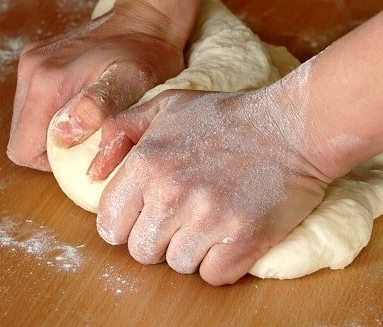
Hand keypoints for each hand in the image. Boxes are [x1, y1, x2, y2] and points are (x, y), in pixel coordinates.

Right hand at [7, 5, 184, 170]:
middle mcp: (31, 70)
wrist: (146, 20)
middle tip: (87, 138)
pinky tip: (82, 103)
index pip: (22, 148)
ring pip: (27, 119)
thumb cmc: (145, 57)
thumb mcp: (130, 82)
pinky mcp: (38, 57)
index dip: (48, 161)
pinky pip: (34, 100)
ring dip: (52, 128)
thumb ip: (98, 106)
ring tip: (87, 120)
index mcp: (47, 82)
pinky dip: (53, 110)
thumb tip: (64, 133)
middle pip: (22, 134)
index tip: (79, 153)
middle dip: (51, 146)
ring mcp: (32, 62)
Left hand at [94, 87, 330, 284]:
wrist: (291, 127)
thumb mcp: (167, 107)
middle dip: (158, 239)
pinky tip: (231, 235)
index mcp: (146, 164)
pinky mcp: (243, 239)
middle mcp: (171, 194)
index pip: (109, 224)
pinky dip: (221, 262)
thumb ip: (121, 131)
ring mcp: (208, 219)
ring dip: (192, 250)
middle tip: (185, 216)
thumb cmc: (227, 117)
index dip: (126, 223)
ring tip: (212, 220)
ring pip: (177, 265)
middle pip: (141, 251)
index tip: (147, 216)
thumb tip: (91, 173)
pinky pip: (213, 275)